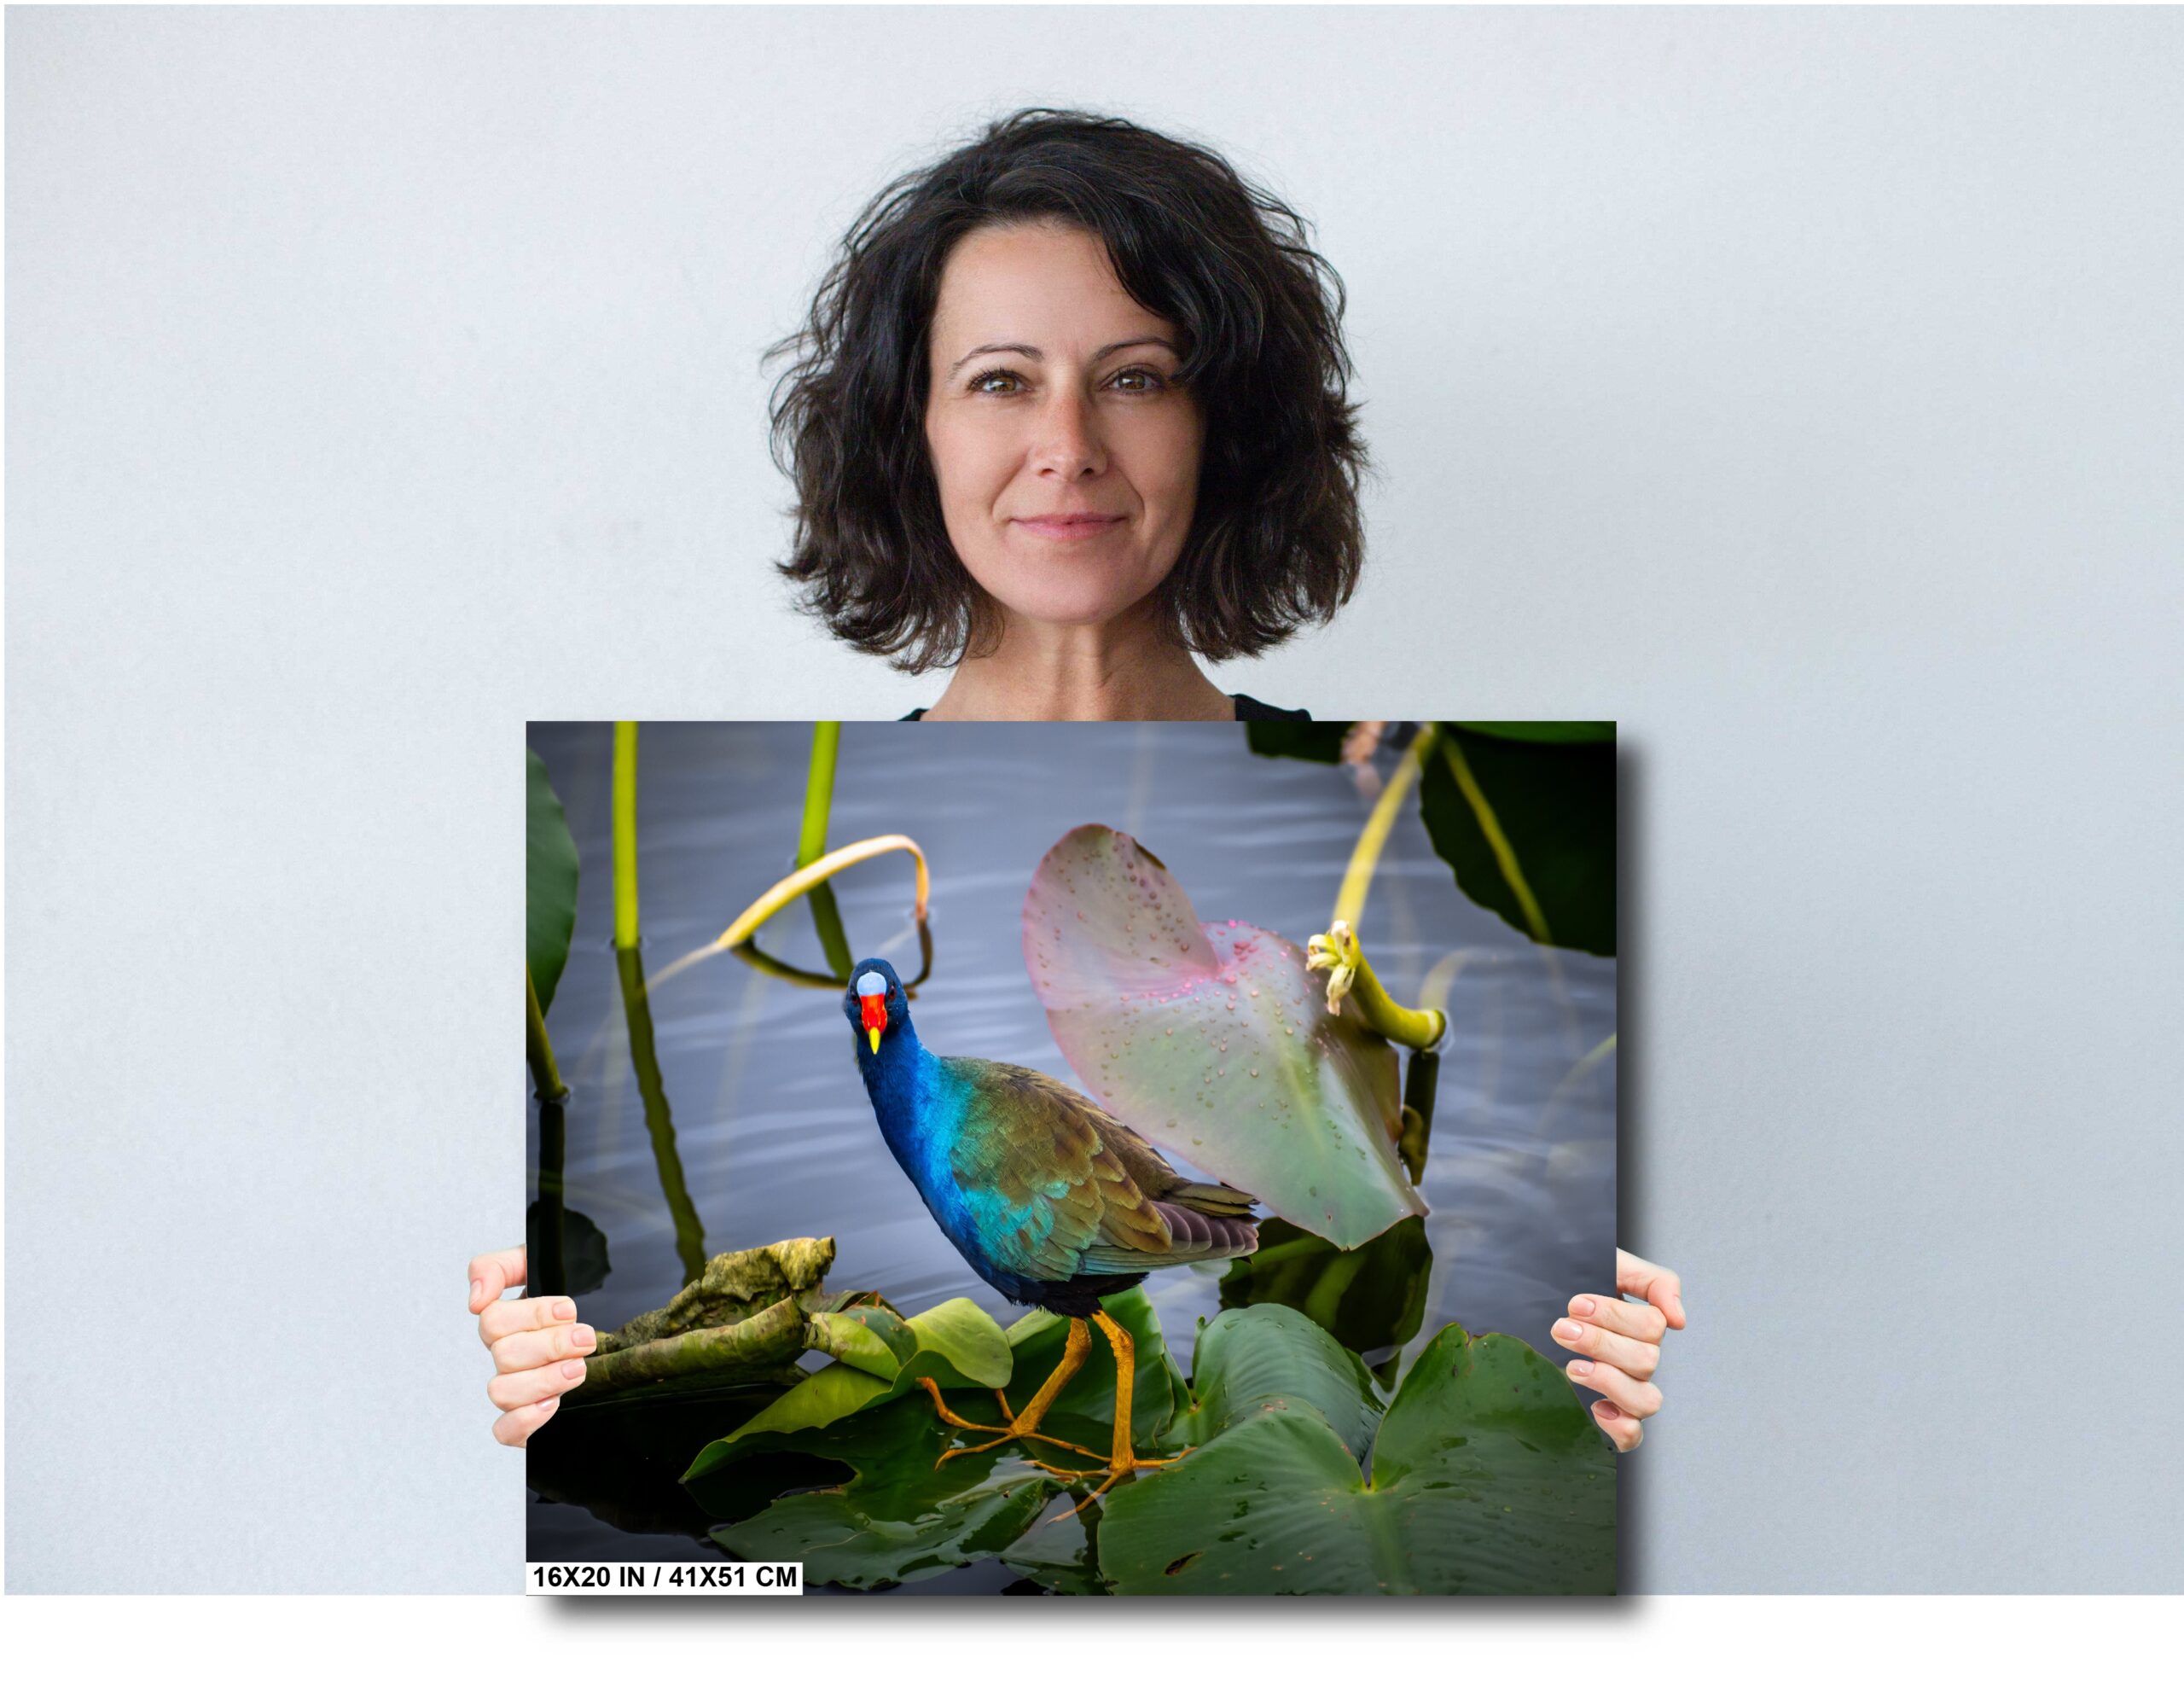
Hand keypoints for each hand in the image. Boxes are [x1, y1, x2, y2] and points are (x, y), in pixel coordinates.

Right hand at [468, 1245, 596, 1446]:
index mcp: (505, 1323)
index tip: (568, 1310)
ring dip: (544, 1380)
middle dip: (550, 1345)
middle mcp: (505, 1357)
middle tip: (585, 1338)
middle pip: (504, 1355)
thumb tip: (476, 1299)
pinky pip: (504, 1431)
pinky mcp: (526, 1422)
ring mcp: (514, 1389)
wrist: (609, 1333)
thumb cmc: (568, 1299)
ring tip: (578, 1368)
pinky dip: (525, 1420)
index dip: (532, 1315)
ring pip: (502, 1392)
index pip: (493, 1320)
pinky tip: (553, 1404)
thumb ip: (499, 1267)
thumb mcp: (539, 1265)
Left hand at [1553, 1248, 1684, 1452]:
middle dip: (1600, 1343)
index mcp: (1643, 1326)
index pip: (1652, 1327)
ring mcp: (1626, 1388)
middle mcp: (1639, 1359)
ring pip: (1646, 1401)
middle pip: (1646, 1362)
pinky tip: (1596, 1408)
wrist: (1534, 1296)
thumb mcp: (1613, 1264)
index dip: (1614, 1316)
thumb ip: (1654, 1281)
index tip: (1576, 1304)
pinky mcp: (1609, 1414)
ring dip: (1609, 1382)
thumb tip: (1679, 1320)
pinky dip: (1621, 1428)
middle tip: (1562, 1328)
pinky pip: (1632, 1436)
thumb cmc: (1576, 1280)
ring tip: (1573, 1366)